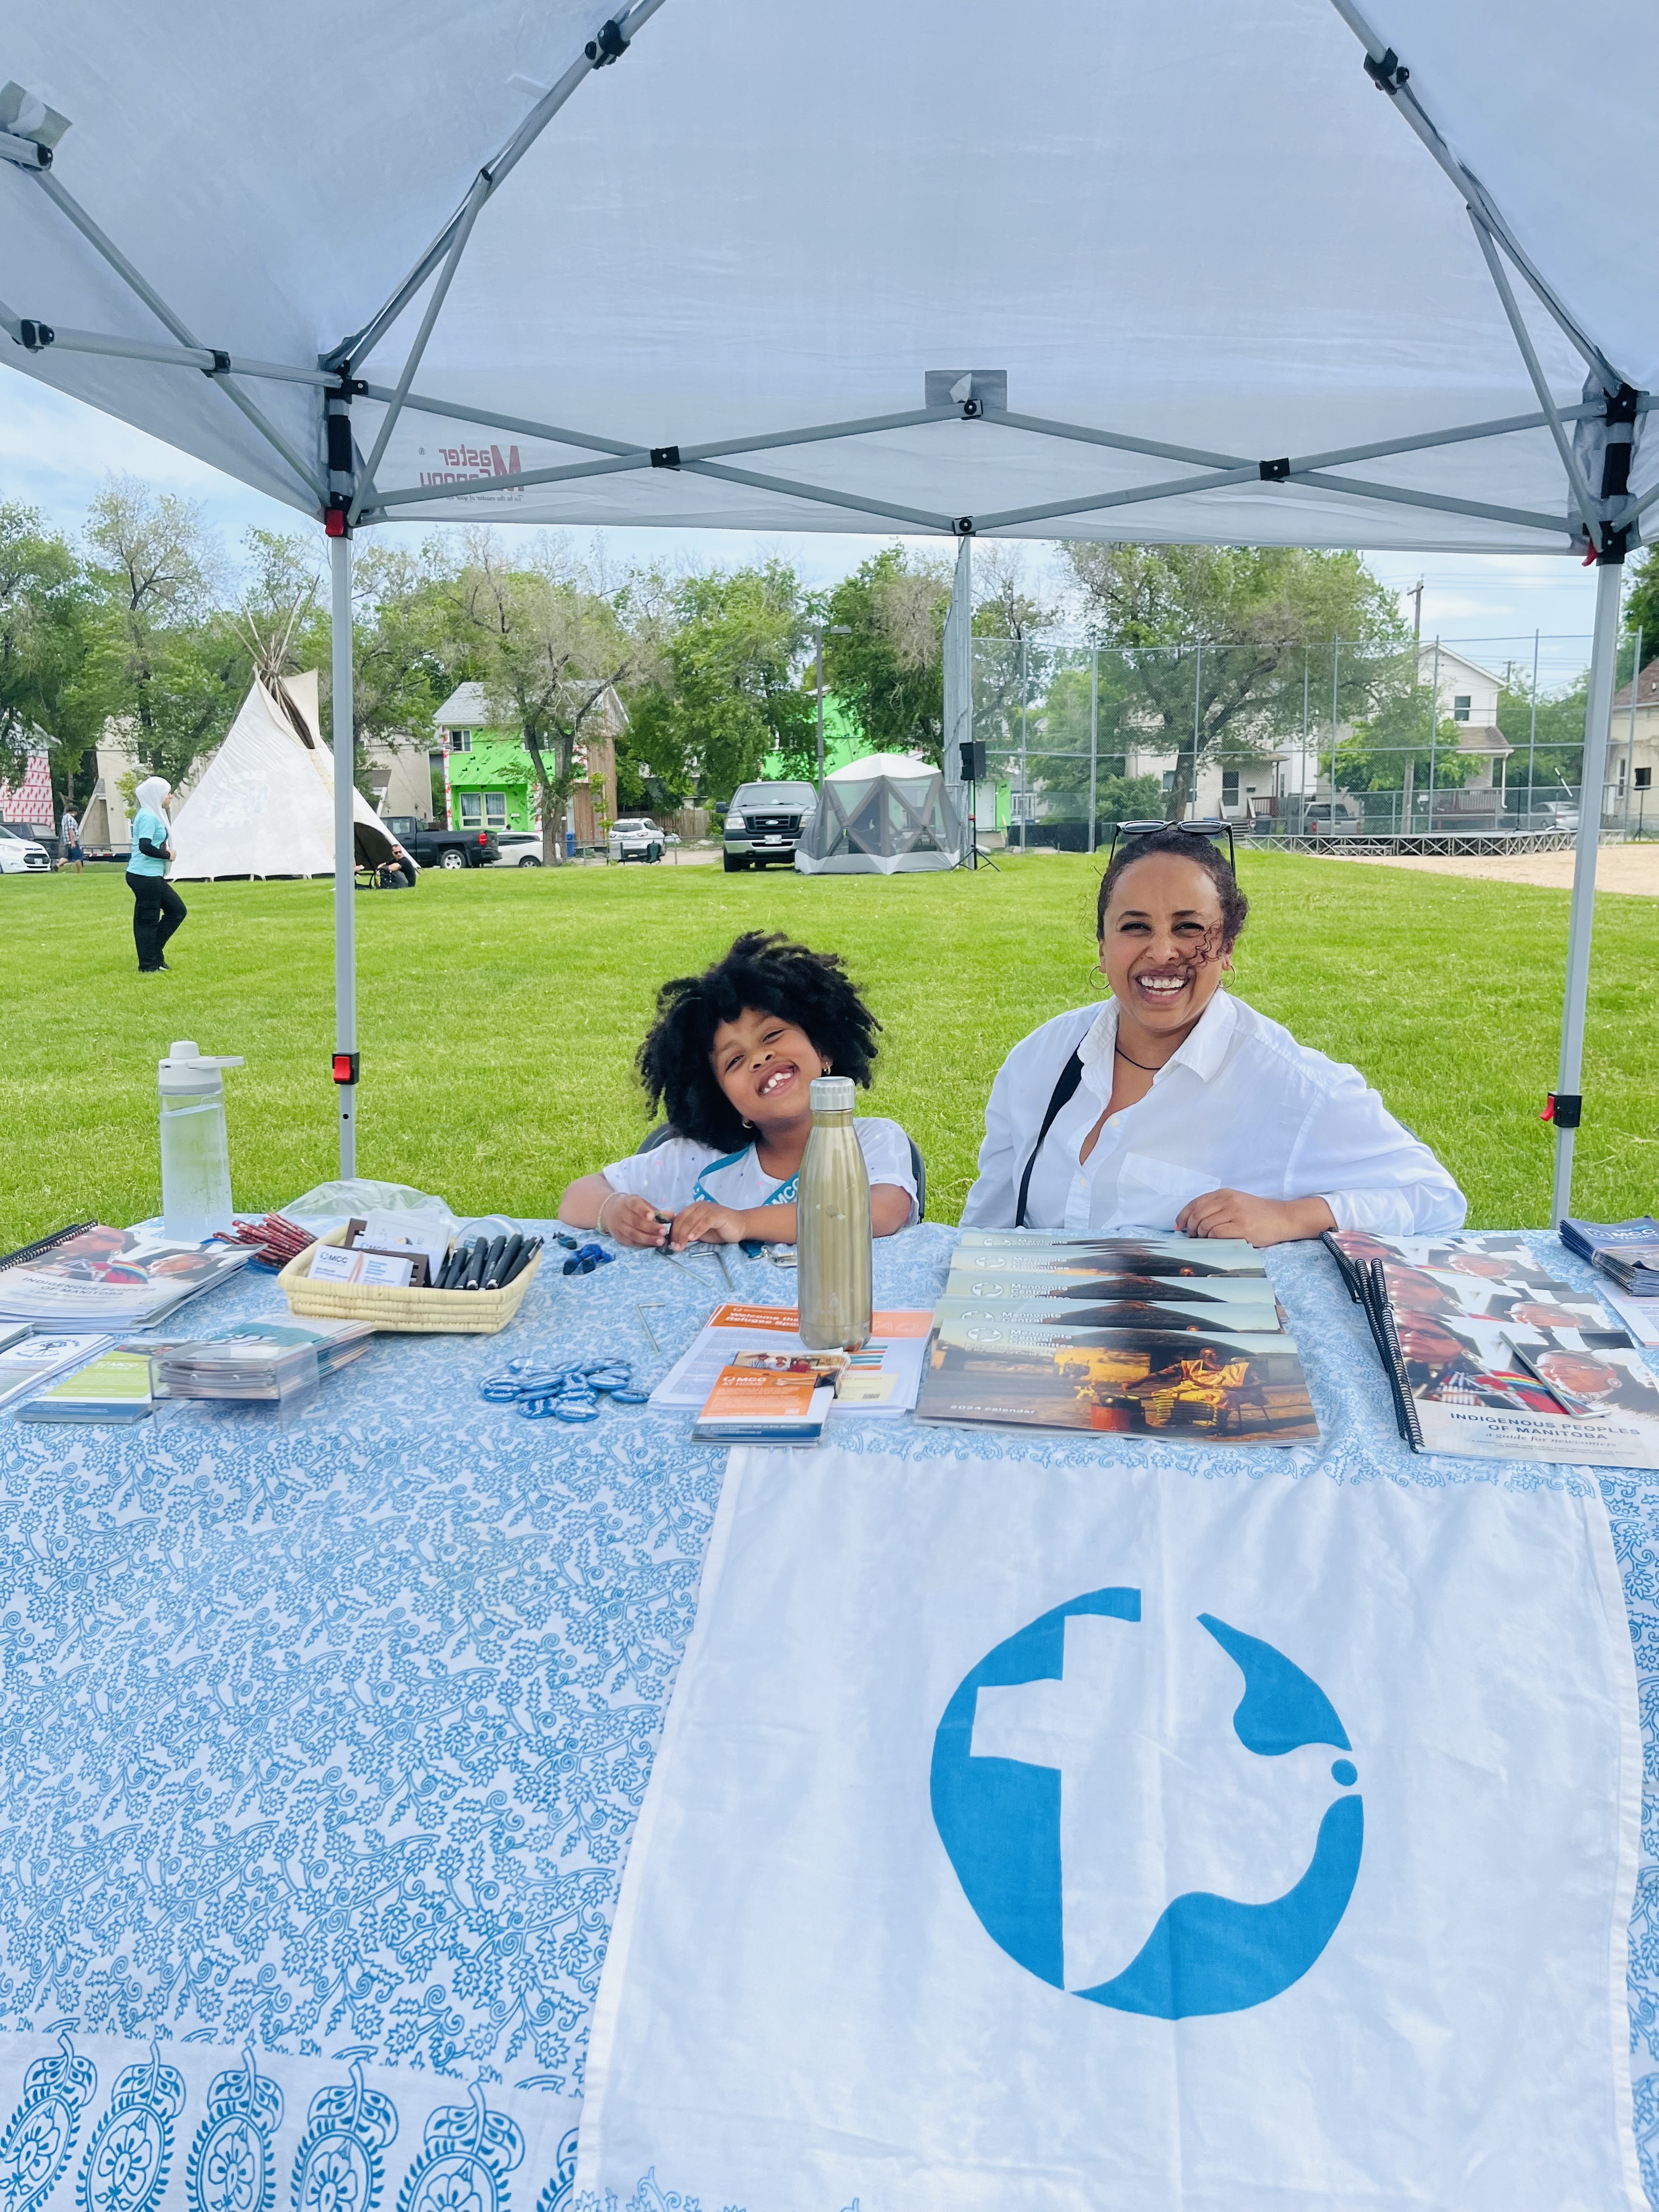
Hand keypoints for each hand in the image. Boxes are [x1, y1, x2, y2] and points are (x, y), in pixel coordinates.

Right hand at [595, 1192, 669, 1247]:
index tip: (653, 1216)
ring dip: (648, 1239)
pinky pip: (631, 1242)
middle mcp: (621, 1214)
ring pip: (633, 1234)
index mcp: (628, 1202)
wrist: (609, 1212)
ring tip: (660, 1241)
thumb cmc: (632, 1208)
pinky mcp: (619, 1238)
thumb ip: (657, 1211)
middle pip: (635, 1222)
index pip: (635, 1205)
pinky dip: (643, 1244)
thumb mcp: (642, 1204)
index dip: (643, 1210)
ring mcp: (618, 1227)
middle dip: (650, 1228)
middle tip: (664, 1232)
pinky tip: (653, 1245)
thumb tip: (672, 1216)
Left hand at [667, 1201, 748, 1249]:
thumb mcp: (700, 1233)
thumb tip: (674, 1242)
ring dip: (684, 1235)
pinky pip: (704, 1222)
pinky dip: (697, 1230)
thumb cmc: (719, 1230)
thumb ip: (688, 1234)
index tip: (670, 1244)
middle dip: (677, 1235)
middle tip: (675, 1247)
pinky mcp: (717, 1214)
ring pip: (691, 1221)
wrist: (740, 1226)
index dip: (673, 1232)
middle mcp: (699, 1206)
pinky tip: (692, 1239)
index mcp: (693, 1209)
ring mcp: (708, 1209)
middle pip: (683, 1220)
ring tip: (680, 1246)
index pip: (678, 1219)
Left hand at [1175, 1190, 1335, 1247]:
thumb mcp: (1236, 1203)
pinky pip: (1216, 1234)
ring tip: (1204, 1240)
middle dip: (1190, 1228)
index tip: (1178, 1227)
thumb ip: (1217, 1207)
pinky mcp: (1242, 1228)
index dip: (1183, 1216)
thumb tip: (1191, 1221)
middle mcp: (1229, 1201)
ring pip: (1205, 1225)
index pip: (1195, 1203)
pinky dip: (1211, 1240)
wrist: (1283, 1218)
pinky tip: (1215, 1243)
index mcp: (1225, 1193)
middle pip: (1197, 1215)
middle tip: (1192, 1237)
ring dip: (1200, 1236)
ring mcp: (1236, 1214)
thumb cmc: (1258, 1214)